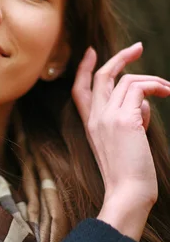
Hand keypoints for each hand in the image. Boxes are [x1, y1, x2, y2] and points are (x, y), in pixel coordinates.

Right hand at [72, 42, 169, 238]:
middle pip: (102, 76)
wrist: (128, 193)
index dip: (85, 69)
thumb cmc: (129, 173)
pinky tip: (167, 93)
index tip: (92, 52)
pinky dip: (155, 87)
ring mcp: (107, 117)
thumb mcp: (125, 142)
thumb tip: (144, 103)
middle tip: (138, 48)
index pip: (80, 90)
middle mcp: (95, 118)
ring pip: (126, 80)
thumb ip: (130, 119)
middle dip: (120, 57)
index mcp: (91, 125)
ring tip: (168, 88)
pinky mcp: (124, 119)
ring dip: (151, 79)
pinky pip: (138, 88)